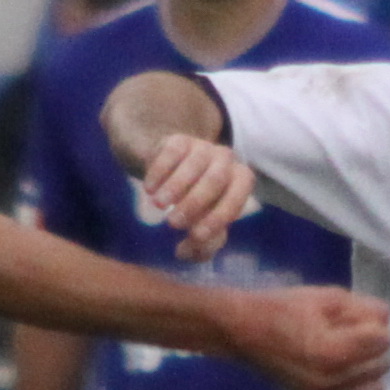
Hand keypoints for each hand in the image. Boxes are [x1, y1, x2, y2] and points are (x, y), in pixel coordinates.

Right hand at [141, 134, 256, 260]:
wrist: (171, 174)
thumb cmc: (195, 207)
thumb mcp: (202, 228)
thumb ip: (203, 245)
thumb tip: (190, 249)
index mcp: (240, 182)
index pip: (236, 199)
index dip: (217, 218)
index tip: (196, 236)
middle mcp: (226, 160)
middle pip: (215, 180)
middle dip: (194, 203)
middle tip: (173, 223)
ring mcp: (203, 146)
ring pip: (194, 165)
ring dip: (175, 187)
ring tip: (158, 205)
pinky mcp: (179, 140)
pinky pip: (171, 153)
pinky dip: (159, 172)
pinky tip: (149, 189)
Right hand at [222, 286, 389, 389]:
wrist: (244, 332)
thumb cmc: (283, 308)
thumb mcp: (327, 297)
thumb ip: (362, 308)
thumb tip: (386, 319)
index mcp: (332, 352)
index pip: (382, 340)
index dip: (373, 323)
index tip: (354, 317)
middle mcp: (331, 381)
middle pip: (382, 363)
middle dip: (373, 345)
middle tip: (351, 331)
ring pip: (376, 384)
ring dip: (369, 365)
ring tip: (348, 350)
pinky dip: (362, 384)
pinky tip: (349, 369)